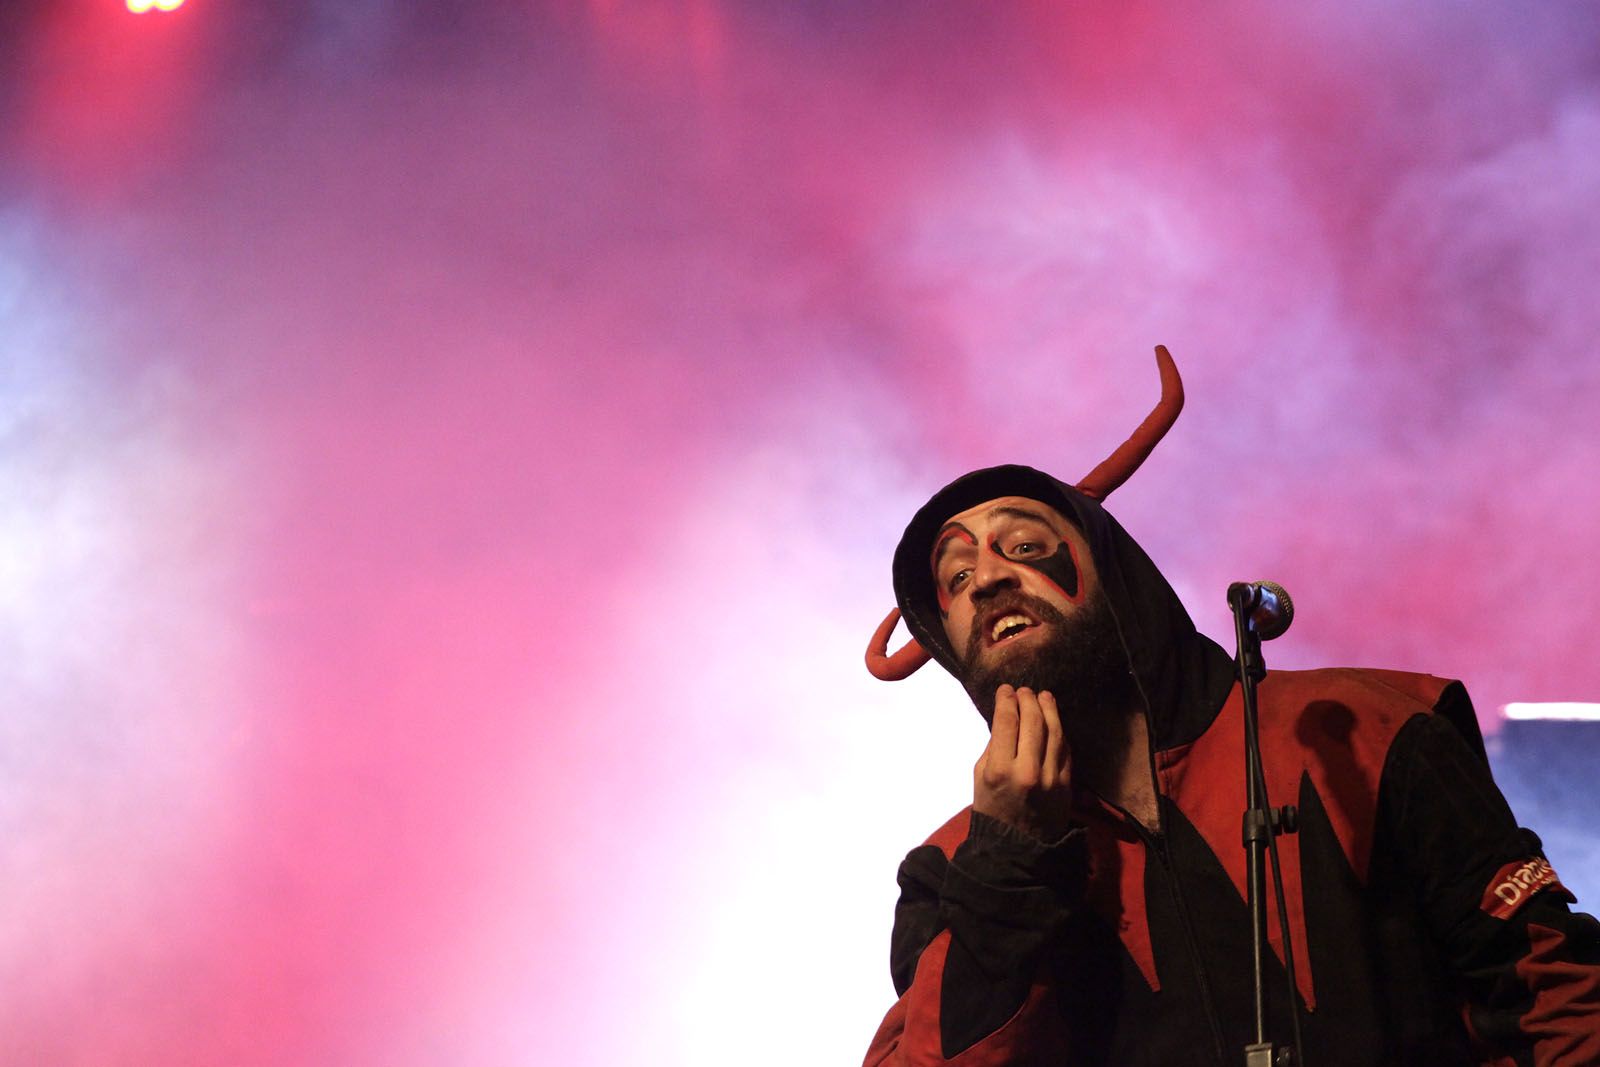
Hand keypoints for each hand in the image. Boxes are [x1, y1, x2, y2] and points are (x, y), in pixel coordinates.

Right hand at [973, 685, 1072, 839]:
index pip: (1006, 722)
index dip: (1006, 700)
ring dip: (1049, 709)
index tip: (1005, 690)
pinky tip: (1054, 721)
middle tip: (1024, 690)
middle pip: (1033, 722)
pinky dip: (1060, 732)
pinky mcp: (1066, 784)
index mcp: (999, 770)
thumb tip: (1006, 716)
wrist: (1017, 847)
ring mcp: (1051, 778)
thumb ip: (993, 745)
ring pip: (1054, 732)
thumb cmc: (992, 808)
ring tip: (1043, 696)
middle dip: (1028, 700)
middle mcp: (1027, 771)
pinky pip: (1065, 749)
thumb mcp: (980, 776)